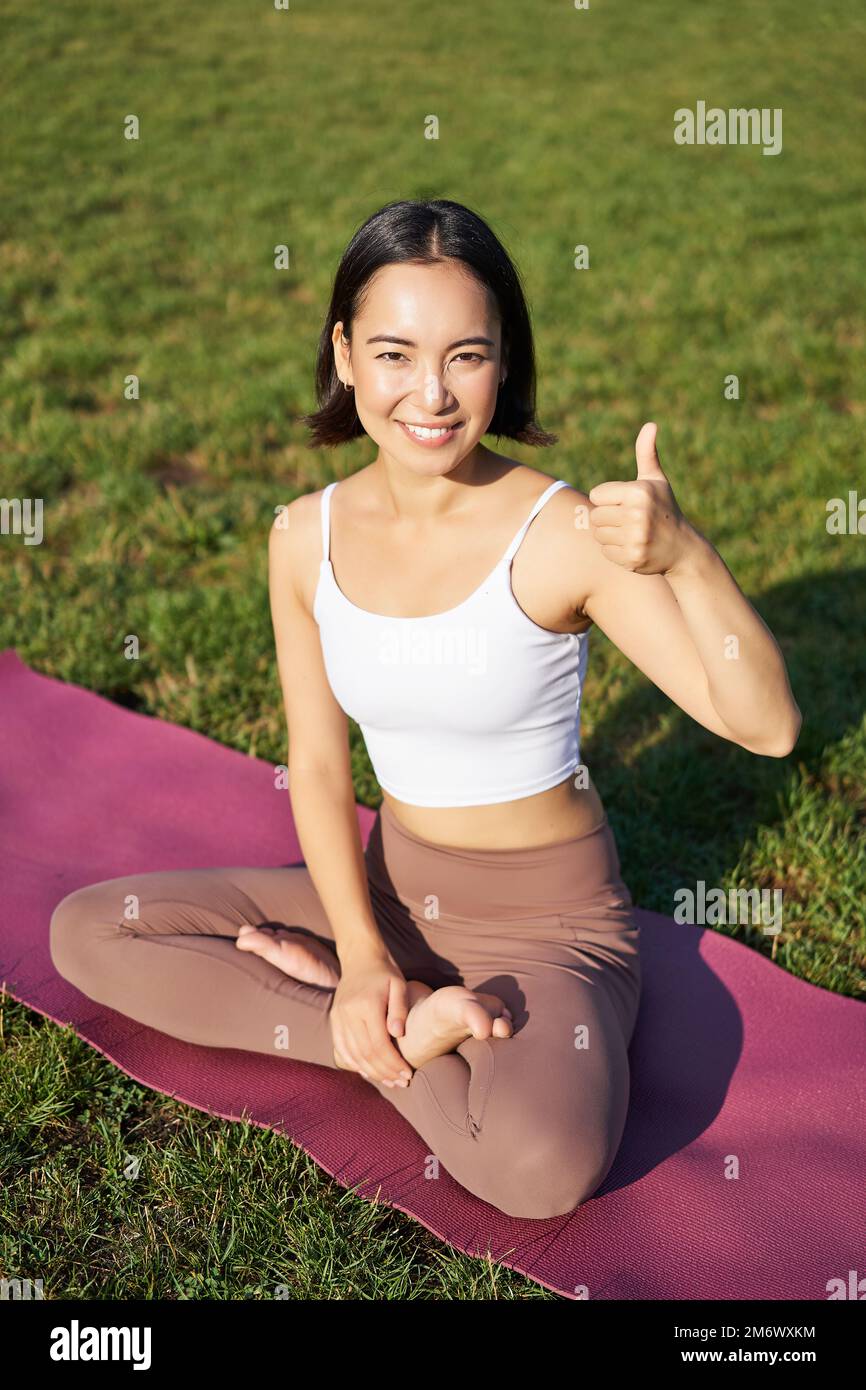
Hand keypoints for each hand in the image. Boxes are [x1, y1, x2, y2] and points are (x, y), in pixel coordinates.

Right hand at [330, 951, 413, 1087]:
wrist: (360, 957)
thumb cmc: (385, 972)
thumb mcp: (399, 985)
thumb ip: (400, 1009)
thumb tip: (398, 1034)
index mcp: (366, 1005)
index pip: (379, 1044)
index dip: (393, 1063)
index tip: (408, 1074)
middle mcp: (348, 1013)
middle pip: (365, 1053)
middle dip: (385, 1072)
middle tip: (402, 1082)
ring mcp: (338, 1017)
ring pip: (353, 1054)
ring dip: (371, 1072)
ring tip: (389, 1081)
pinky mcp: (334, 1020)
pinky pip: (342, 1048)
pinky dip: (355, 1064)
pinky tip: (370, 1072)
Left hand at [588, 422, 689, 575]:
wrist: (683, 548)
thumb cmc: (665, 509)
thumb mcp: (657, 481)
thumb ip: (647, 454)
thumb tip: (650, 424)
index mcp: (639, 492)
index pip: (597, 495)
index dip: (608, 499)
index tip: (626, 503)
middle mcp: (637, 514)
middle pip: (596, 516)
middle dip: (608, 518)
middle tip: (628, 521)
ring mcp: (635, 538)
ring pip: (598, 534)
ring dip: (609, 535)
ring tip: (630, 533)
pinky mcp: (632, 558)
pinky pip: (605, 552)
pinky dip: (615, 551)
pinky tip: (632, 547)